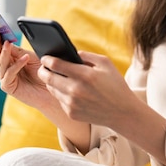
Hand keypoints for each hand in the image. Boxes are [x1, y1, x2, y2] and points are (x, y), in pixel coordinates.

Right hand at [0, 30, 52, 109]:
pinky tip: (25, 58)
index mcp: (11, 58)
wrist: (52, 91)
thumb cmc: (44, 73)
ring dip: (5, 52)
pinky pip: (10, 73)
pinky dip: (17, 65)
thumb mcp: (32, 58)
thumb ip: (20, 51)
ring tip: (8, 43)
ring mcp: (5, 77)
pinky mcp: (7, 86)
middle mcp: (5, 67)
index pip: (2, 45)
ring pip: (2, 62)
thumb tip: (8, 40)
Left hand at [38, 51, 165, 163]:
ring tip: (55, 77)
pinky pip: (59, 99)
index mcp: (84, 75)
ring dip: (51, 82)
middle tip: (43, 67)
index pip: (55, 64)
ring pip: (51, 89)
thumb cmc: (115, 84)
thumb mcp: (105, 63)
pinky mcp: (71, 113)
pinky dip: (61, 93)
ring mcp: (72, 103)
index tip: (45, 57)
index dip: (47, 59)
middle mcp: (75, 90)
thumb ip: (86, 55)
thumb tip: (69, 53)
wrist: (122, 112)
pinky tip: (68, 90)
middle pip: (48, 78)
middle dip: (43, 71)